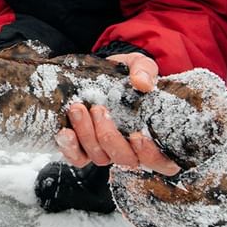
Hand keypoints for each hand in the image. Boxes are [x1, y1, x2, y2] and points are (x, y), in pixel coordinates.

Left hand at [54, 52, 180, 175]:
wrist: (101, 71)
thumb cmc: (127, 73)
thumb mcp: (139, 65)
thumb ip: (145, 71)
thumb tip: (142, 83)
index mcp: (154, 135)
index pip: (161, 161)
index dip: (150, 155)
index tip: (137, 136)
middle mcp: (131, 149)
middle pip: (125, 159)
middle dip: (109, 137)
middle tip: (98, 109)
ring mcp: (107, 150)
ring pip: (100, 157)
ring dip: (87, 136)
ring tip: (78, 109)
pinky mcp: (85, 148)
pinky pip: (78, 158)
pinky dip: (70, 148)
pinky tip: (65, 132)